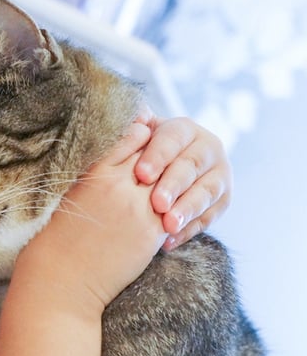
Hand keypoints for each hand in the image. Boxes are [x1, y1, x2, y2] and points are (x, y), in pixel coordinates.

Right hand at [16, 122, 167, 310]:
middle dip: (161, 155)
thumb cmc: (58, 236)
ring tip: (167, 185)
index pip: (131, 136)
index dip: (142, 135)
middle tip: (164, 159)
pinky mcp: (151, 232)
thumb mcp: (72, 192)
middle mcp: (118, 185)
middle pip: (154, 155)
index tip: (146, 139)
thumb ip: (96, 170)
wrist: (63, 278)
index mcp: (95, 172)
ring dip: (172, 180)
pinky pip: (174, 210)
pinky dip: (175, 206)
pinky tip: (169, 208)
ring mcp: (138, 208)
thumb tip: (116, 155)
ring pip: (169, 180)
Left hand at [133, 115, 231, 250]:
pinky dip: (189, 230)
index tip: (140, 174)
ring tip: (167, 226)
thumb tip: (135, 113)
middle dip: (174, 185)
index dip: (157, 156)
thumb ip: (132, 126)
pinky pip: (209, 217)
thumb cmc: (138, 154)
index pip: (173, 138)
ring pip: (207, 192)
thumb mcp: (134, 138)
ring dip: (187, 210)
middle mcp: (208, 148)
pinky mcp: (222, 200)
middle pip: (191, 165)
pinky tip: (169, 242)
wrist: (158, 174)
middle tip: (157, 204)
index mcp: (183, 129)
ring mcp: (219, 174)